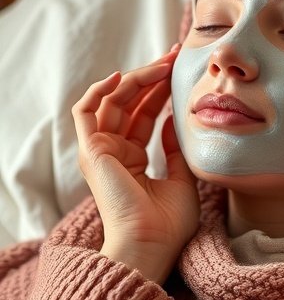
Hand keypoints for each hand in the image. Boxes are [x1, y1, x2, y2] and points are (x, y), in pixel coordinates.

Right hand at [72, 48, 199, 283]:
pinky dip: (99, 91)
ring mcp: (100, 152)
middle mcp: (113, 154)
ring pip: (112, 101)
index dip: (162, 91)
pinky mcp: (91, 151)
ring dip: (136, 78)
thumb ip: (175, 151)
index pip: (144, 116)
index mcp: (132, 161)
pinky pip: (85, 111)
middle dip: (152, 76)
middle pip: (129, 104)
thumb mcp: (182, 180)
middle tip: (176, 55)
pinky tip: (123, 76)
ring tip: (164, 62)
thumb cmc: (168, 224)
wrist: (152, 244)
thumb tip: (171, 121)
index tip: (182, 71)